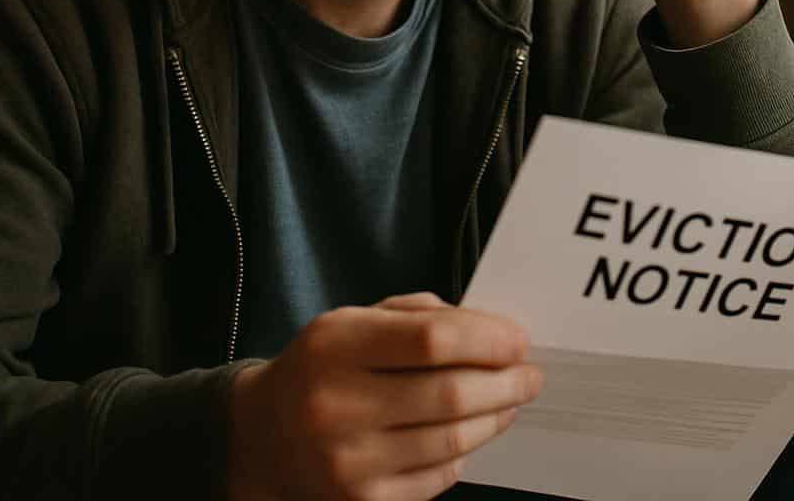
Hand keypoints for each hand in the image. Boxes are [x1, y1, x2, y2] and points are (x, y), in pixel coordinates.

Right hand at [228, 292, 540, 500]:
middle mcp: (338, 405)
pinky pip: (437, 477)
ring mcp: (349, 462)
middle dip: (505, 381)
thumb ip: (418, 316)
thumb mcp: (355, 320)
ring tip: (511, 399)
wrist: (263, 438)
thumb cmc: (324, 366)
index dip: (487, 338)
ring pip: (453, 440)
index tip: (519, 339)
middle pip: (450, 393)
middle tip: (530, 373)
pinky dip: (464, 453)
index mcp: (336, 345)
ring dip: (495, 417)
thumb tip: (491, 330)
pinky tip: (473, 431)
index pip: (431, 340)